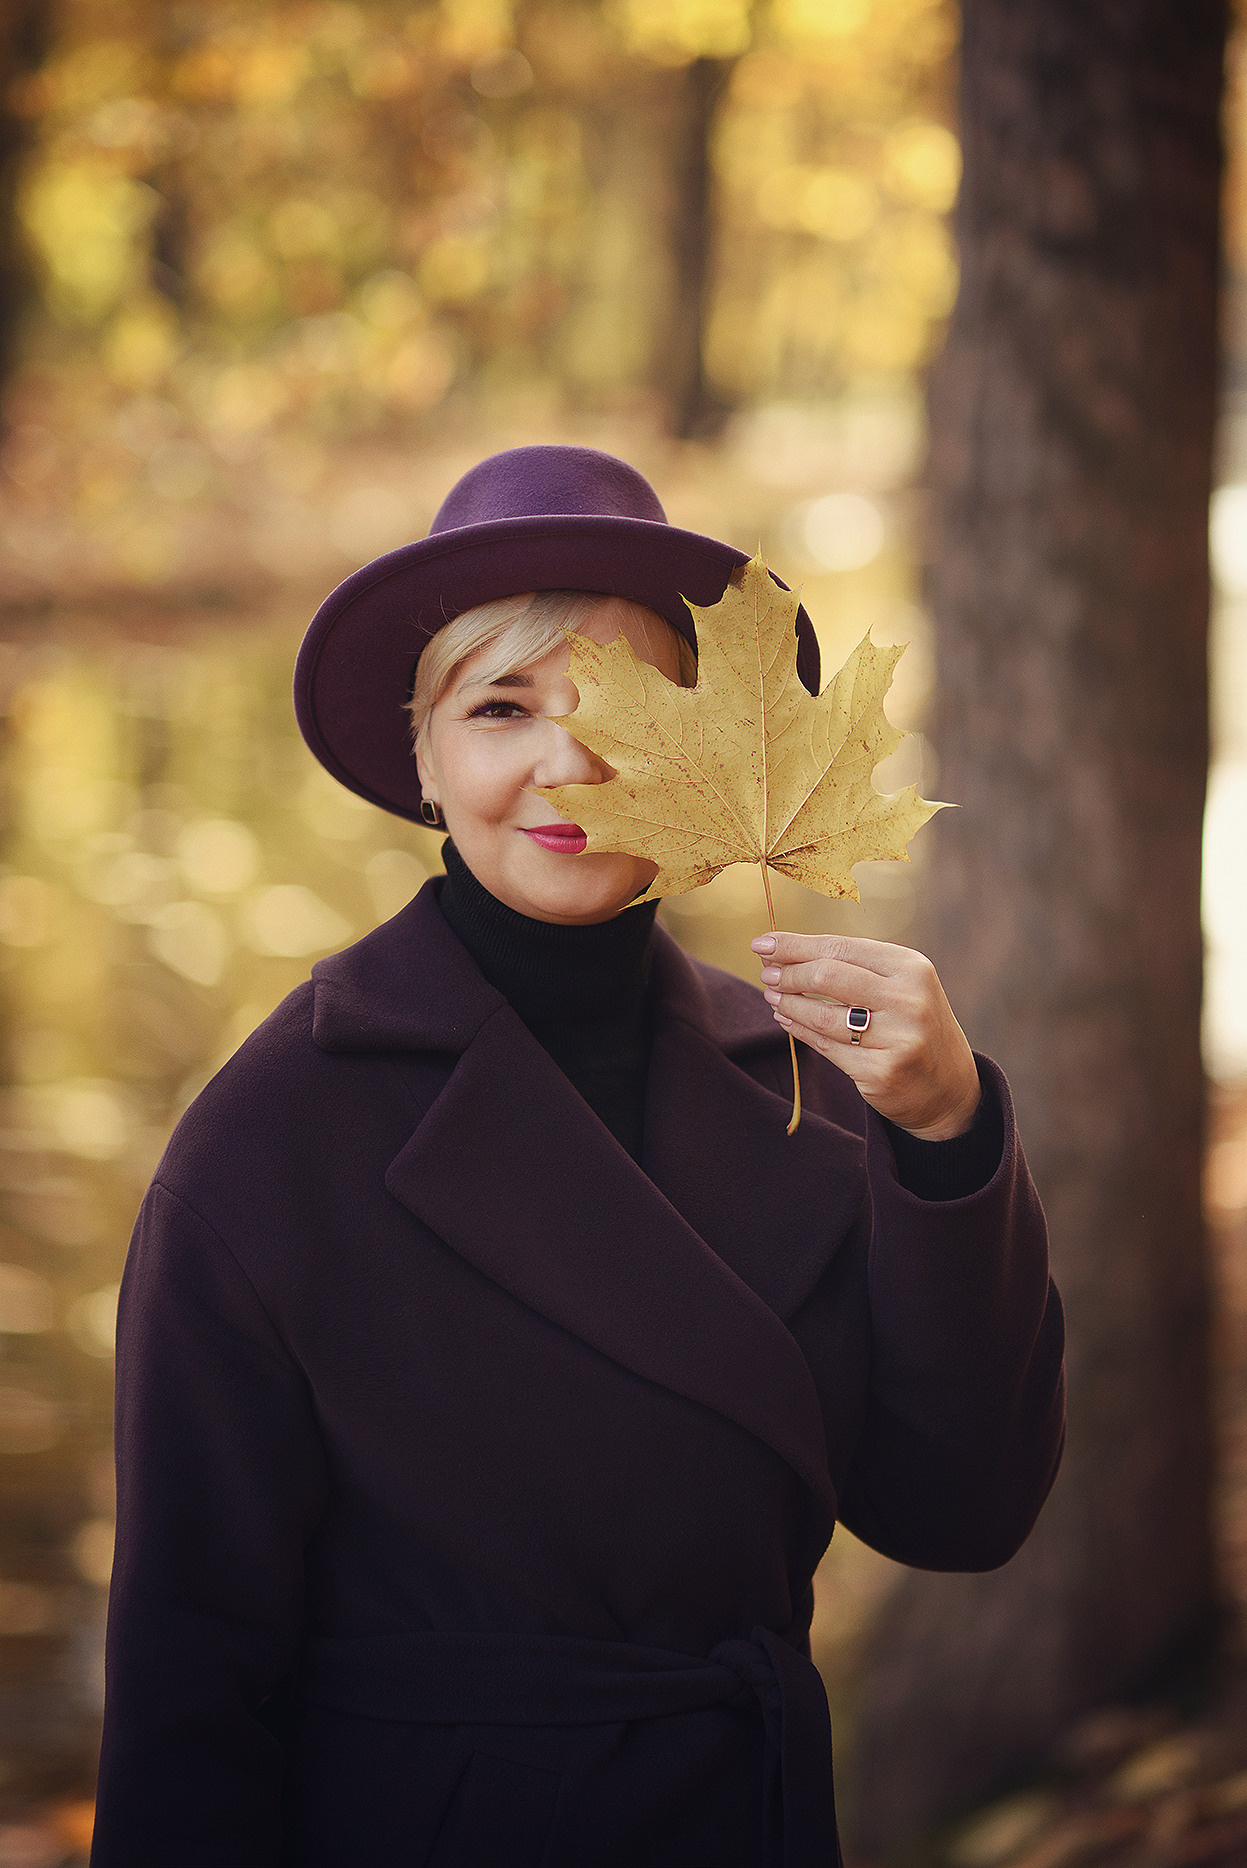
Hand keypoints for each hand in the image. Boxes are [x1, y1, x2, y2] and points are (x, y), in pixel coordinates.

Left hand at [751, 931, 980, 1139]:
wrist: (949, 1087)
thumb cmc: (913, 1023)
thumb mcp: (899, 985)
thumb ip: (851, 966)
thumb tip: (782, 950)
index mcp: (912, 968)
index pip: (840, 948)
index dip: (795, 945)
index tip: (762, 944)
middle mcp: (908, 1000)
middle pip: (827, 976)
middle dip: (788, 973)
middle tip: (766, 973)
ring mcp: (897, 1039)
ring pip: (822, 1015)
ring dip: (788, 1003)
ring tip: (772, 996)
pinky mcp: (881, 1073)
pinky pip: (826, 1047)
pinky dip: (799, 1030)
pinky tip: (786, 1019)